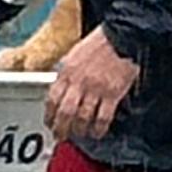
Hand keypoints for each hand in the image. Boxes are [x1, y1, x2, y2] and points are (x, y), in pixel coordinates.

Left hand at [41, 29, 140, 144]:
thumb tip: (60, 86)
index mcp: (67, 71)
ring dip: (79, 130)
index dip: (49, 115)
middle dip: (61, 128)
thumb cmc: (101, 42)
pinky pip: (102, 117)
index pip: (52, 99)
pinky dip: (98, 128)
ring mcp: (95, 88)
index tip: (49, 123)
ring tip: (80, 134)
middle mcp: (79, 81)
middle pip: (65, 112)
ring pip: (82, 118)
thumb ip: (66, 71)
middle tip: (60, 135)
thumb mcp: (75, 54)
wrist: (122, 36)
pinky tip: (97, 132)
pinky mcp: (112, 93)